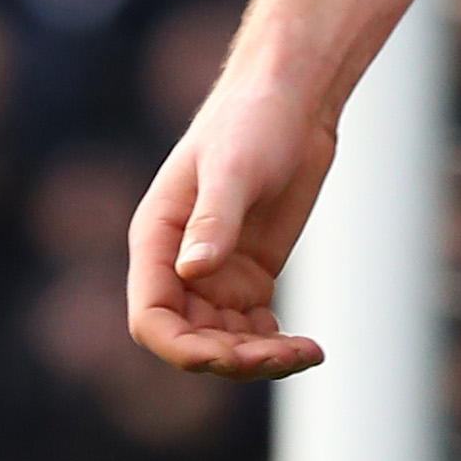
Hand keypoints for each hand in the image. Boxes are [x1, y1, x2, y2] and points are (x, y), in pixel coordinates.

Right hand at [128, 77, 340, 377]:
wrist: (292, 102)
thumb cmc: (252, 121)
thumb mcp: (233, 169)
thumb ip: (213, 220)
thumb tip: (190, 271)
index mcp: (156, 240)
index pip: (152, 317)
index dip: (181, 349)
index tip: (227, 358)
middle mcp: (179, 266)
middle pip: (191, 340)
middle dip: (231, 358)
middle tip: (282, 355)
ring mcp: (215, 276)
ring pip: (224, 343)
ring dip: (258, 359)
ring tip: (306, 353)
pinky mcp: (250, 278)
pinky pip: (254, 330)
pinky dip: (276, 345)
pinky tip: (308, 347)